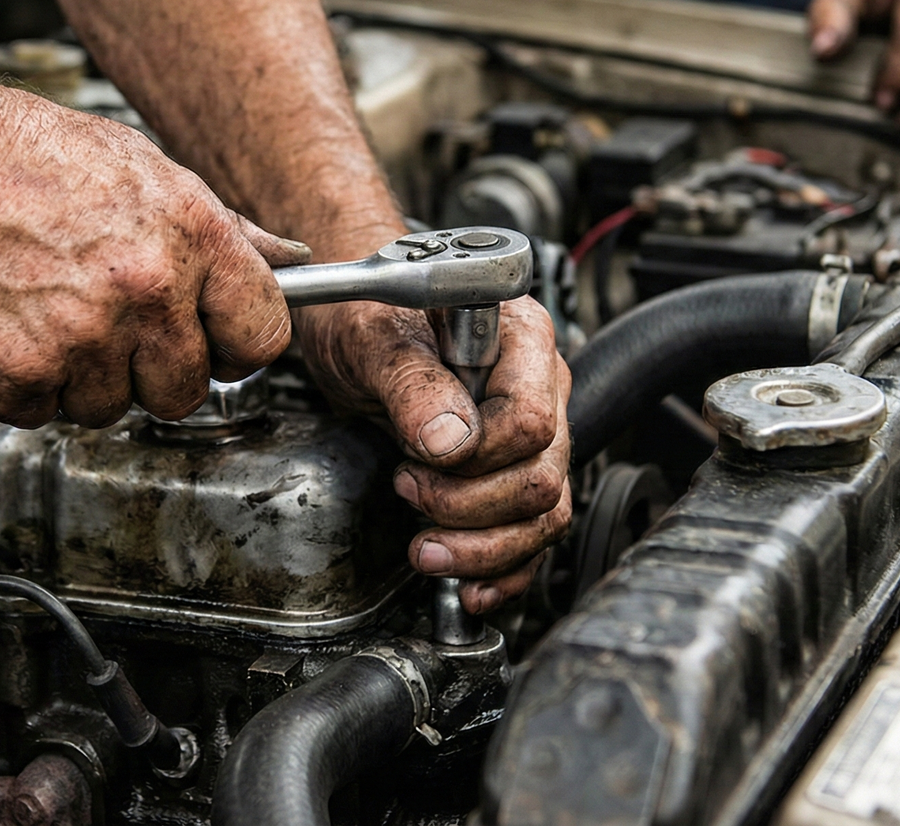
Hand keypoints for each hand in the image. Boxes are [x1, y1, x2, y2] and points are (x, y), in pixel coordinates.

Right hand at [0, 77, 308, 428]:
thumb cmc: (16, 151)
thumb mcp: (142, 166)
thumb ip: (220, 227)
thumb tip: (288, 260)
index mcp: (190, 233)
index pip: (263, 334)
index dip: (238, 345)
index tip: (216, 344)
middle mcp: (144, 289)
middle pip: (187, 389)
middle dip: (152, 369)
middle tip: (110, 325)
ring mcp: (82, 336)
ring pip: (110, 408)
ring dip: (80, 378)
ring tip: (47, 311)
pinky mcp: (19, 370)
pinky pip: (40, 413)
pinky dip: (20, 384)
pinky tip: (8, 325)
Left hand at [297, 295, 571, 613]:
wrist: (354, 320)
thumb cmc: (365, 313)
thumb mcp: (371, 338)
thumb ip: (410, 382)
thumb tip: (447, 440)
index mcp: (519, 338)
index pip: (530, 421)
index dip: (476, 456)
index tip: (417, 458)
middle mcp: (540, 384)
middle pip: (541, 477)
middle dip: (470, 507)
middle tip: (408, 490)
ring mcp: (534, 432)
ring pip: (545, 515)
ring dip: (484, 549)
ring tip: (425, 551)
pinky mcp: (514, 469)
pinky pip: (534, 534)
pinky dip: (504, 569)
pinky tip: (470, 586)